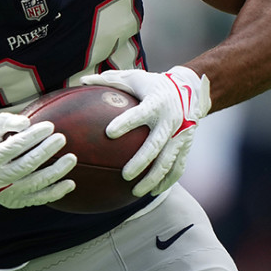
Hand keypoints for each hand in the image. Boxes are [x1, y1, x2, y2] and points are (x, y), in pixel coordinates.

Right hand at [0, 112, 76, 208]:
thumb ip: (4, 121)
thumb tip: (26, 122)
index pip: (12, 148)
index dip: (31, 137)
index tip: (49, 126)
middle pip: (25, 165)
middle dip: (45, 151)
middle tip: (61, 138)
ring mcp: (7, 193)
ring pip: (36, 183)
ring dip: (56, 171)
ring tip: (72, 158)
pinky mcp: (17, 202)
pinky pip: (40, 199)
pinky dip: (56, 192)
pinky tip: (70, 183)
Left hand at [80, 66, 210, 196]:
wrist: (190, 90)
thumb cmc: (152, 85)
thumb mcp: (133, 78)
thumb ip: (108, 80)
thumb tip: (80, 80)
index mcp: (156, 103)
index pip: (139, 114)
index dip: (125, 123)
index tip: (109, 133)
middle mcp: (170, 120)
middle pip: (155, 144)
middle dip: (141, 161)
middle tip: (125, 175)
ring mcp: (180, 135)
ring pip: (168, 161)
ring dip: (153, 178)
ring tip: (136, 192)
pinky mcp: (185, 145)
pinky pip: (178, 166)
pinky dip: (167, 181)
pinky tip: (153, 192)